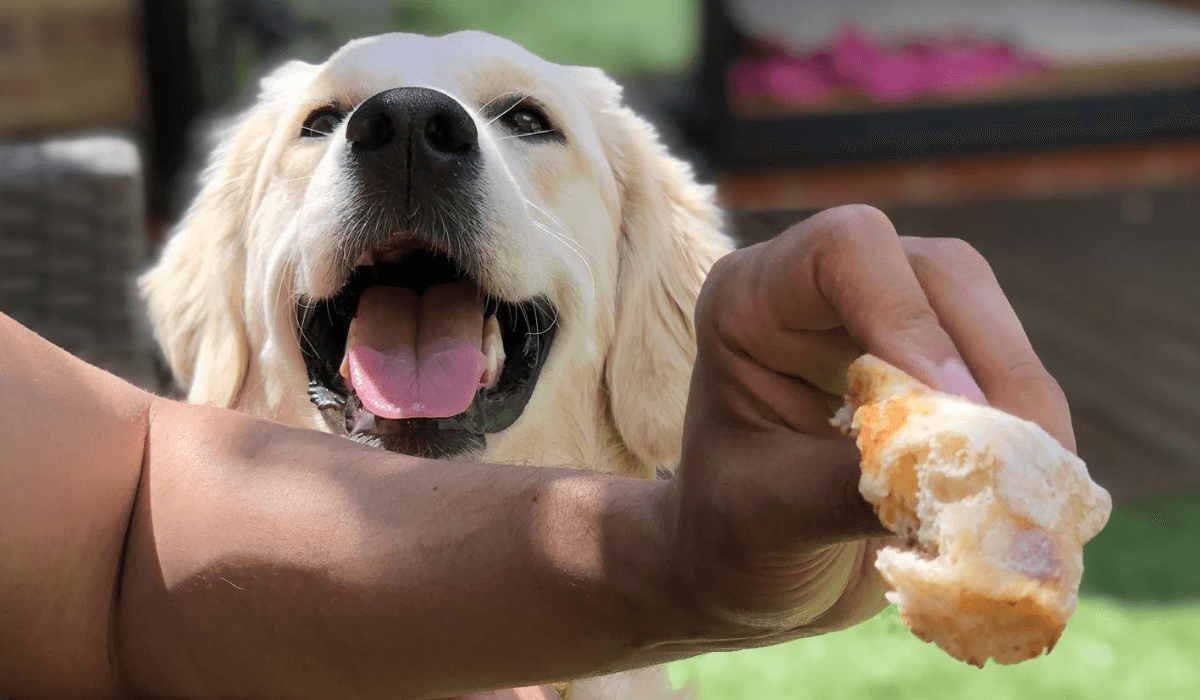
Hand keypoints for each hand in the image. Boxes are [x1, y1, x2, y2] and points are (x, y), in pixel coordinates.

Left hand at [668, 205, 1073, 641]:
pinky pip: (1004, 368)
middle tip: (1020, 461)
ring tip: (1037, 484)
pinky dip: (1029, 424)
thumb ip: (851, 487)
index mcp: (750, 301)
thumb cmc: (731, 536)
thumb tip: (964, 469)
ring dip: (1022, 398)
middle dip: (991, 364)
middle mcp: (820, 289)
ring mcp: (882, 315)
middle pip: (938, 272)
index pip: (843, 249)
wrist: (745, 570)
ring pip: (986, 313)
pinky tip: (1034, 484)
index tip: (951, 410)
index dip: (907, 315)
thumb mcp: (769, 516)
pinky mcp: (934, 359)